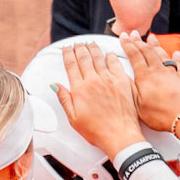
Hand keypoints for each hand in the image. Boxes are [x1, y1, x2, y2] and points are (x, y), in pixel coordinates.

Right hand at [56, 42, 141, 156]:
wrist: (120, 135)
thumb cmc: (98, 131)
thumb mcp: (74, 119)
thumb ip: (64, 99)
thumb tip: (56, 86)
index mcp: (80, 90)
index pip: (71, 65)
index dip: (68, 55)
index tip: (66, 49)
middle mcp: (94, 81)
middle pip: (84, 58)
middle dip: (79, 48)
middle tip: (78, 43)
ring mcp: (109, 80)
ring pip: (99, 58)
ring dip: (93, 49)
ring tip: (90, 43)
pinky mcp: (123, 82)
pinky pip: (115, 63)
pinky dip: (110, 56)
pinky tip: (108, 53)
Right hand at [119, 31, 179, 132]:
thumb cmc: (160, 114)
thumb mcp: (138, 105)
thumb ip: (130, 89)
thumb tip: (122, 77)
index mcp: (145, 77)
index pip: (134, 56)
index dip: (128, 45)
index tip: (124, 36)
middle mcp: (158, 71)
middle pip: (147, 52)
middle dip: (139, 41)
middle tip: (134, 34)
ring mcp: (171, 74)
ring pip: (162, 55)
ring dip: (155, 45)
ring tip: (151, 37)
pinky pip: (178, 65)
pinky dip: (177, 58)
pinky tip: (176, 54)